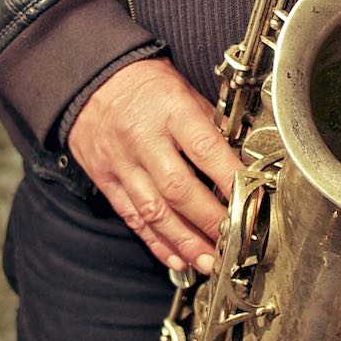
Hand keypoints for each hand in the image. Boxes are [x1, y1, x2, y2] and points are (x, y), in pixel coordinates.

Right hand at [67, 58, 242, 273]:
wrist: (88, 79)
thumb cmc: (144, 82)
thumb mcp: (181, 88)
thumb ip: (207, 123)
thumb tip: (237, 157)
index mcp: (169, 110)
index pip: (205, 148)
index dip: (229, 177)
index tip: (252, 197)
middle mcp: (143, 139)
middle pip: (179, 189)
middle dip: (210, 220)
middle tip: (234, 240)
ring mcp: (122, 163)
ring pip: (154, 212)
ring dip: (184, 242)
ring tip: (209, 261)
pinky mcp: (106, 180)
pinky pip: (132, 217)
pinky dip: (155, 242)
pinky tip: (176, 258)